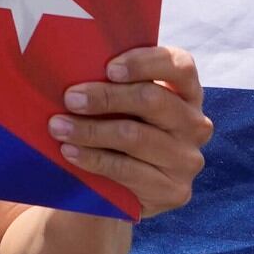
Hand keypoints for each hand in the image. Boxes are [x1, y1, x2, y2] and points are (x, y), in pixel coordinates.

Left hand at [49, 44, 213, 217]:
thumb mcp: (123, 105)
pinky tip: (70, 152)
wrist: (120, 188)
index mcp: (187, 91)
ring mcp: (187, 159)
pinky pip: (128, 170)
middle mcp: (195, 124)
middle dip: (106, 97)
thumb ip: (114, 84)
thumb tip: (72, 66)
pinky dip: (94, 159)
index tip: (109, 68)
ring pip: (136, 136)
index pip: (180, 65)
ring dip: (91, 130)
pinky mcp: (174, 190)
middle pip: (153, 100)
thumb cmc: (118, 129)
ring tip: (58, 127)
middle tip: (70, 98)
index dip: (145, 62)